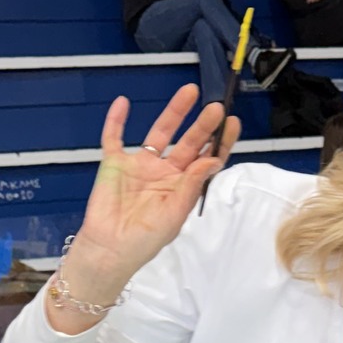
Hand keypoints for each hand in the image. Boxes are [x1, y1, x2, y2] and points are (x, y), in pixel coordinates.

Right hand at [61, 86, 240, 317]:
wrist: (110, 250)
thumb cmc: (145, 240)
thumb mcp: (174, 215)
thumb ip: (191, 185)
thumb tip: (212, 160)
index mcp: (182, 186)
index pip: (205, 160)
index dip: (219, 142)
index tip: (232, 124)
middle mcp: (164, 171)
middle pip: (187, 142)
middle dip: (202, 125)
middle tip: (217, 107)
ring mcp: (139, 165)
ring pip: (159, 133)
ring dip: (173, 112)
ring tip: (190, 92)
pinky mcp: (114, 163)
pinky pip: (113, 137)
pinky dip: (117, 120)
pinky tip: (124, 102)